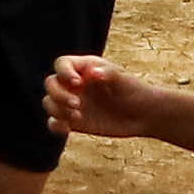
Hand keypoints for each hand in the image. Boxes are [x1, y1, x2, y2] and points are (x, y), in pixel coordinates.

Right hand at [47, 57, 165, 143]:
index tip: (78, 83)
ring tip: (78, 117)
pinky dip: (56, 125)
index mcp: (84, 68)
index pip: (62, 64)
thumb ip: (107, 73)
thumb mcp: (123, 80)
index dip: (64, 72)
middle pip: (51, 84)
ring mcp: (72, 103)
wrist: (143, 114)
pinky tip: (68, 129)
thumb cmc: (134, 92)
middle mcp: (74, 84)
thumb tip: (92, 71)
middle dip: (59, 94)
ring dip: (58, 110)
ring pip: (49, 103)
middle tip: (78, 104)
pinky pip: (54, 122)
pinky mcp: (73, 121)